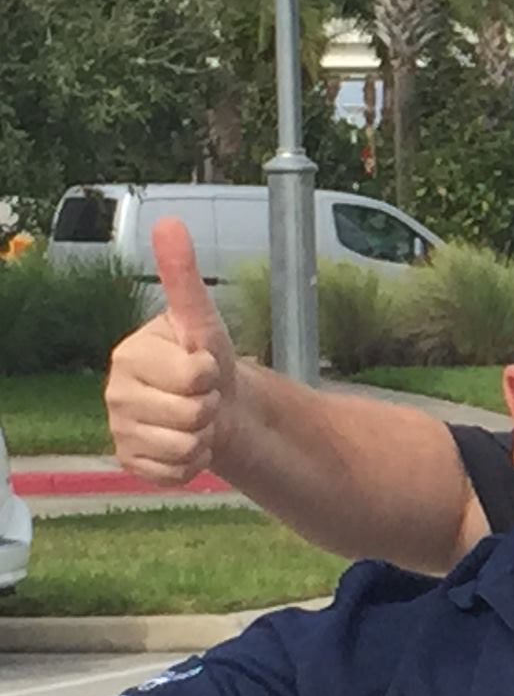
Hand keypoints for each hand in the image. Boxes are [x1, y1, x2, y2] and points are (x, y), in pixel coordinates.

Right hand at [106, 220, 240, 487]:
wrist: (216, 405)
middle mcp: (114, 394)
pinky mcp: (131, 463)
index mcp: (128, 357)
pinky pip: (175, 473)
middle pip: (189, 415)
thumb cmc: (207, 359)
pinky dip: (192, 465)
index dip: (210, 374)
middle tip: (202, 397)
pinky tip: (188, 444)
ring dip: (203, 437)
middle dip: (209, 407)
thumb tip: (169, 222)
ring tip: (196, 420)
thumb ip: (183, 277)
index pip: (192, 377)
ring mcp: (120, 431)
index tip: (203, 366)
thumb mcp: (201, 319)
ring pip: (183, 447)